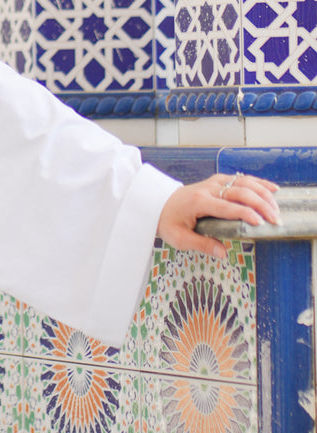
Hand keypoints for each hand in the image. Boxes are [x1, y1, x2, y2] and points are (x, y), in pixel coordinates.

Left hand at [156, 171, 280, 262]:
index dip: (246, 214)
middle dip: (261, 205)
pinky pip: (239, 178)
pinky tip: (272, 188)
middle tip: (275, 219)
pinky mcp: (216, 181)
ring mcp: (212, 182)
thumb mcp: (179, 239)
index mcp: (198, 202)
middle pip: (240, 192)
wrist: (155, 204)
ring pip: (243, 182)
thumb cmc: (167, 222)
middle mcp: (207, 189)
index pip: (227, 207)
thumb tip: (223, 254)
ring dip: (263, 192)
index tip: (261, 224)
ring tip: (276, 206)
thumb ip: (201, 245)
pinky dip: (257, 182)